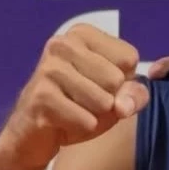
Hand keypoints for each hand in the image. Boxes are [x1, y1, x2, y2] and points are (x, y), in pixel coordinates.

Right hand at [0, 24, 147, 169]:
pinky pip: (86, 120)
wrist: (34, 135)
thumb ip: (134, 94)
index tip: (98, 83)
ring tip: (75, 111)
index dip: (123, 80)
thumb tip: (123, 105)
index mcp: (82, 34)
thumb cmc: (80, 106)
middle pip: (116, 79)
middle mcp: (63, 44)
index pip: (129, 58)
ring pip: (103, 101)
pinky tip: (63, 123)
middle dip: (109, 100)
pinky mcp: (40, 98)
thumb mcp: (116, 95)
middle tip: (84, 102)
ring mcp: (48, 69)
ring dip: (96, 115)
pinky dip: (83, 127)